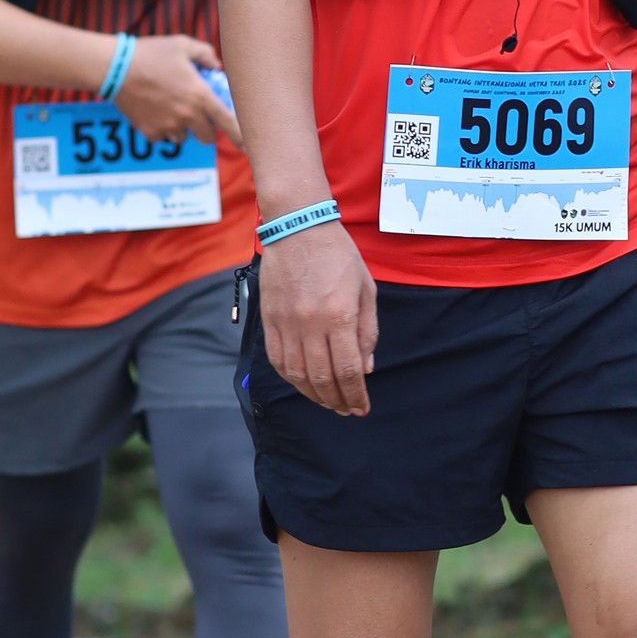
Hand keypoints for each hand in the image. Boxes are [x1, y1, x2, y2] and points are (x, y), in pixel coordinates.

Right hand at [114, 34, 240, 146]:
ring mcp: (167, 126)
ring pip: (183, 137)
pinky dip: (161, 128)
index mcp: (200, 95)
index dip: (240, 136)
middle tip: (200, 118)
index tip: (247, 145)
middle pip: (207, 137)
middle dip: (207, 130)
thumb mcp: (182, 44)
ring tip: (171, 109)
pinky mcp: (149, 132)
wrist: (115, 67)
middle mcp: (187, 115)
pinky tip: (153, 110)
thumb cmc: (151, 53)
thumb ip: (205, 54)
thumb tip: (215, 65)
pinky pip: (162, 136)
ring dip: (183, 129)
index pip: (228, 122)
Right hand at [260, 223, 379, 415]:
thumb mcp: (366, 289)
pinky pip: (277, 359)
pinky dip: (290, 379)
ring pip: (297, 375)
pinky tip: (303, 384)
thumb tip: (365, 368)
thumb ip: (367, 331)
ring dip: (314, 395)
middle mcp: (310, 324)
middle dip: (337, 401)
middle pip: (322, 379)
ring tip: (328, 402)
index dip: (356, 396)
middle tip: (347, 410)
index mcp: (339, 316)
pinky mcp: (269, 319)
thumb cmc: (338, 254)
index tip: (362, 408)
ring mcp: (286, 323)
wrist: (298, 228)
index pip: (348, 370)